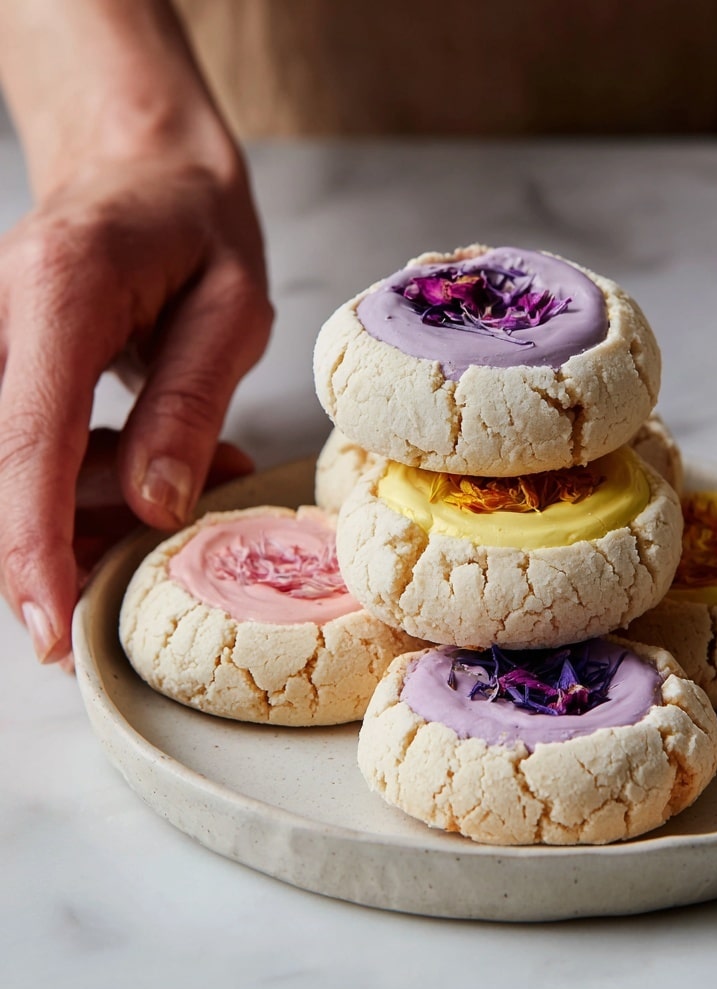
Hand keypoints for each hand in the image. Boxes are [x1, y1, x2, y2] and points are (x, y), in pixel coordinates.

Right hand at [0, 154, 272, 663]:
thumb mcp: (231, 309)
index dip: (33, 546)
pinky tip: (159, 462)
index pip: (26, 443)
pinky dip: (89, 481)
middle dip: (79, 535)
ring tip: (204, 468)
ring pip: (16, 472)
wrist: (142, 169)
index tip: (50, 627)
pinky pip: (26, 453)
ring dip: (98, 507)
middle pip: (8, 473)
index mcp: (58, 294)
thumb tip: (154, 507)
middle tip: (175, 530)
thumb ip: (189, 404)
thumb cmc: (198, 227)